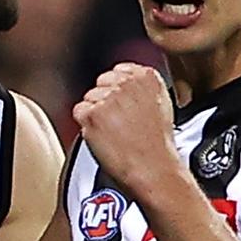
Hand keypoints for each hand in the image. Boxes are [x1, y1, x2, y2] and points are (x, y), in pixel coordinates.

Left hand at [72, 63, 178, 193]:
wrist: (153, 168)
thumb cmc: (158, 144)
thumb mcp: (160, 105)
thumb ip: (142, 89)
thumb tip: (126, 84)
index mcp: (146, 77)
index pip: (118, 71)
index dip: (117, 91)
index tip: (122, 105)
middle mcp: (126, 82)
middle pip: (101, 83)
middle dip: (105, 101)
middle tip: (119, 122)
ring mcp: (108, 97)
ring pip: (89, 99)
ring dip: (96, 115)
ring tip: (114, 132)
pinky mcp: (92, 113)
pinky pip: (79, 113)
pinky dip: (87, 126)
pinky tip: (104, 137)